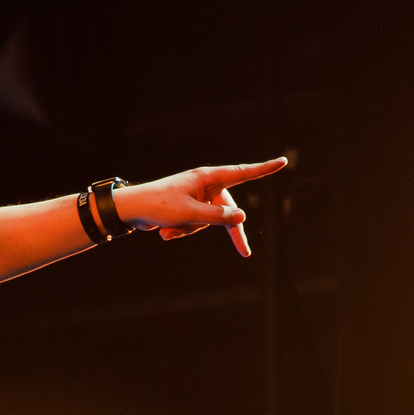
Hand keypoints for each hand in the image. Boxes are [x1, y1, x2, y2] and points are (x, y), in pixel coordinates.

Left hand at [113, 158, 288, 256]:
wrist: (131, 210)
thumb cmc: (158, 205)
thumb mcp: (191, 214)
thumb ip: (218, 216)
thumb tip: (242, 216)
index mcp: (208, 178)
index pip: (242, 173)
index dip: (264, 169)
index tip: (283, 161)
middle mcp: (204, 185)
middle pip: (228, 211)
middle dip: (228, 233)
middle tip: (246, 253)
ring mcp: (196, 197)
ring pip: (209, 221)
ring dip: (190, 230)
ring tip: (170, 228)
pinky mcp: (188, 208)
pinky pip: (195, 225)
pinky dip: (182, 231)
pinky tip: (165, 232)